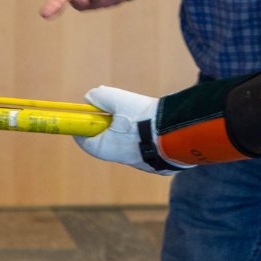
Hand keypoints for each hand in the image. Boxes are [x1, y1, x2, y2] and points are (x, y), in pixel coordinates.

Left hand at [74, 85, 189, 175]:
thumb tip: (90, 98)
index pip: (85, 140)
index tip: (88, 114)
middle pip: (108, 141)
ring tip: (141, 115)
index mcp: (104, 149)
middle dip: (110, 125)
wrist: (176, 132)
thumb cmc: (142, 117)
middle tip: (117, 111)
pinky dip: (147, 137)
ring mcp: (141, 163)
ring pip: (129, 144)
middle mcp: (120, 160)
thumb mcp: (116, 99)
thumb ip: (99, 96)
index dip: (85, 125)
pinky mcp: (159, 163)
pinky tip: (155, 126)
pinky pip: (148, 148)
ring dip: (131, 130)